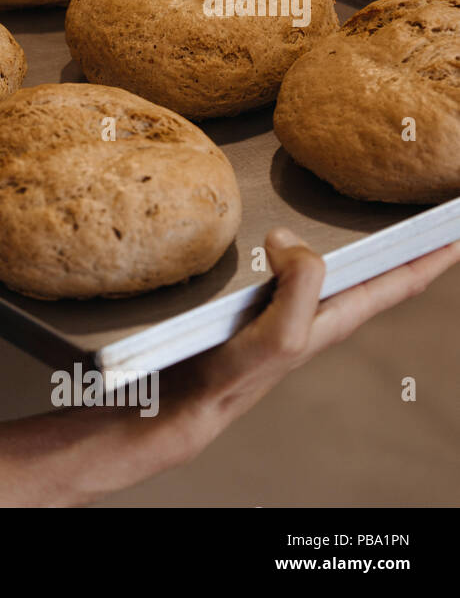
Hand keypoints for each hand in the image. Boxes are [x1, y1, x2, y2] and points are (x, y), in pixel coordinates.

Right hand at [180, 228, 459, 441]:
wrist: (190, 400)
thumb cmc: (237, 376)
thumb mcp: (283, 333)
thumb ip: (300, 282)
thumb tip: (289, 239)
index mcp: (336, 317)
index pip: (398, 281)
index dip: (431, 256)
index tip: (456, 231)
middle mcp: (320, 312)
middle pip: (376, 275)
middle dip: (408, 250)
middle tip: (438, 224)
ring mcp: (290, 310)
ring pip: (335, 272)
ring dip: (362, 252)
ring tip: (387, 234)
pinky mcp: (260, 306)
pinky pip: (293, 270)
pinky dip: (303, 253)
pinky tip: (296, 248)